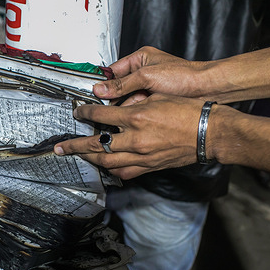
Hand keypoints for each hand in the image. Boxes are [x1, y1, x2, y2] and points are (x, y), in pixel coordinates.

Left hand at [54, 94, 206, 179]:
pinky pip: (125, 172)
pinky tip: (105, 166)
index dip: (84, 113)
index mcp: (137, 117)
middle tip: (59, 148)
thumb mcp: (157, 96)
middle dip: (74, 146)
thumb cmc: (188, 109)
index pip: (100, 115)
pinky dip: (111, 169)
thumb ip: (133, 101)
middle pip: (96, 145)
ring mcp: (143, 156)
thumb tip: (115, 104)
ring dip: (89, 159)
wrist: (210, 132)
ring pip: (107, 162)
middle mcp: (136, 139)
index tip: (77, 112)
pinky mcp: (151, 166)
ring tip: (78, 156)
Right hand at [93, 46, 212, 100]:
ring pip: (126, 99)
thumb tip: (101, 89)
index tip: (92, 93)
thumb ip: (122, 84)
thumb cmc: (184, 76)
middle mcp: (142, 72)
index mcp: (140, 58)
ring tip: (123, 112)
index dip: (102, 83)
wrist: (206, 90)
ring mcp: (148, 87)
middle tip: (106, 106)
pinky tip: (133, 116)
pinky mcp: (153, 100)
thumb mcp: (148, 77)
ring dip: (125, 106)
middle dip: (114, 97)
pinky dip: (134, 111)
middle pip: (118, 87)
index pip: (112, 70)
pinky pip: (137, 107)